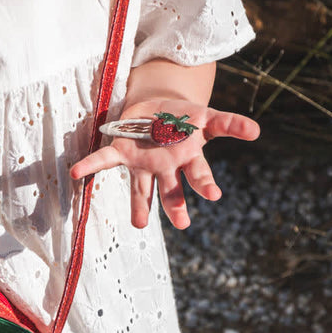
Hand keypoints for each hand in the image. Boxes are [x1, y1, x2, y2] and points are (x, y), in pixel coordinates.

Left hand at [70, 99, 259, 228]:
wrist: (160, 107)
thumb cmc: (185, 118)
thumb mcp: (208, 117)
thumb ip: (230, 124)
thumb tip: (257, 131)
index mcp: (187, 159)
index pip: (199, 174)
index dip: (204, 183)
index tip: (214, 196)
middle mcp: (166, 168)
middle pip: (172, 190)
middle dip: (176, 206)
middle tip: (183, 224)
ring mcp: (143, 164)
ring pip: (142, 188)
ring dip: (141, 206)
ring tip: (140, 225)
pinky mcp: (121, 152)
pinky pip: (103, 160)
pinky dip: (88, 166)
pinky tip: (74, 173)